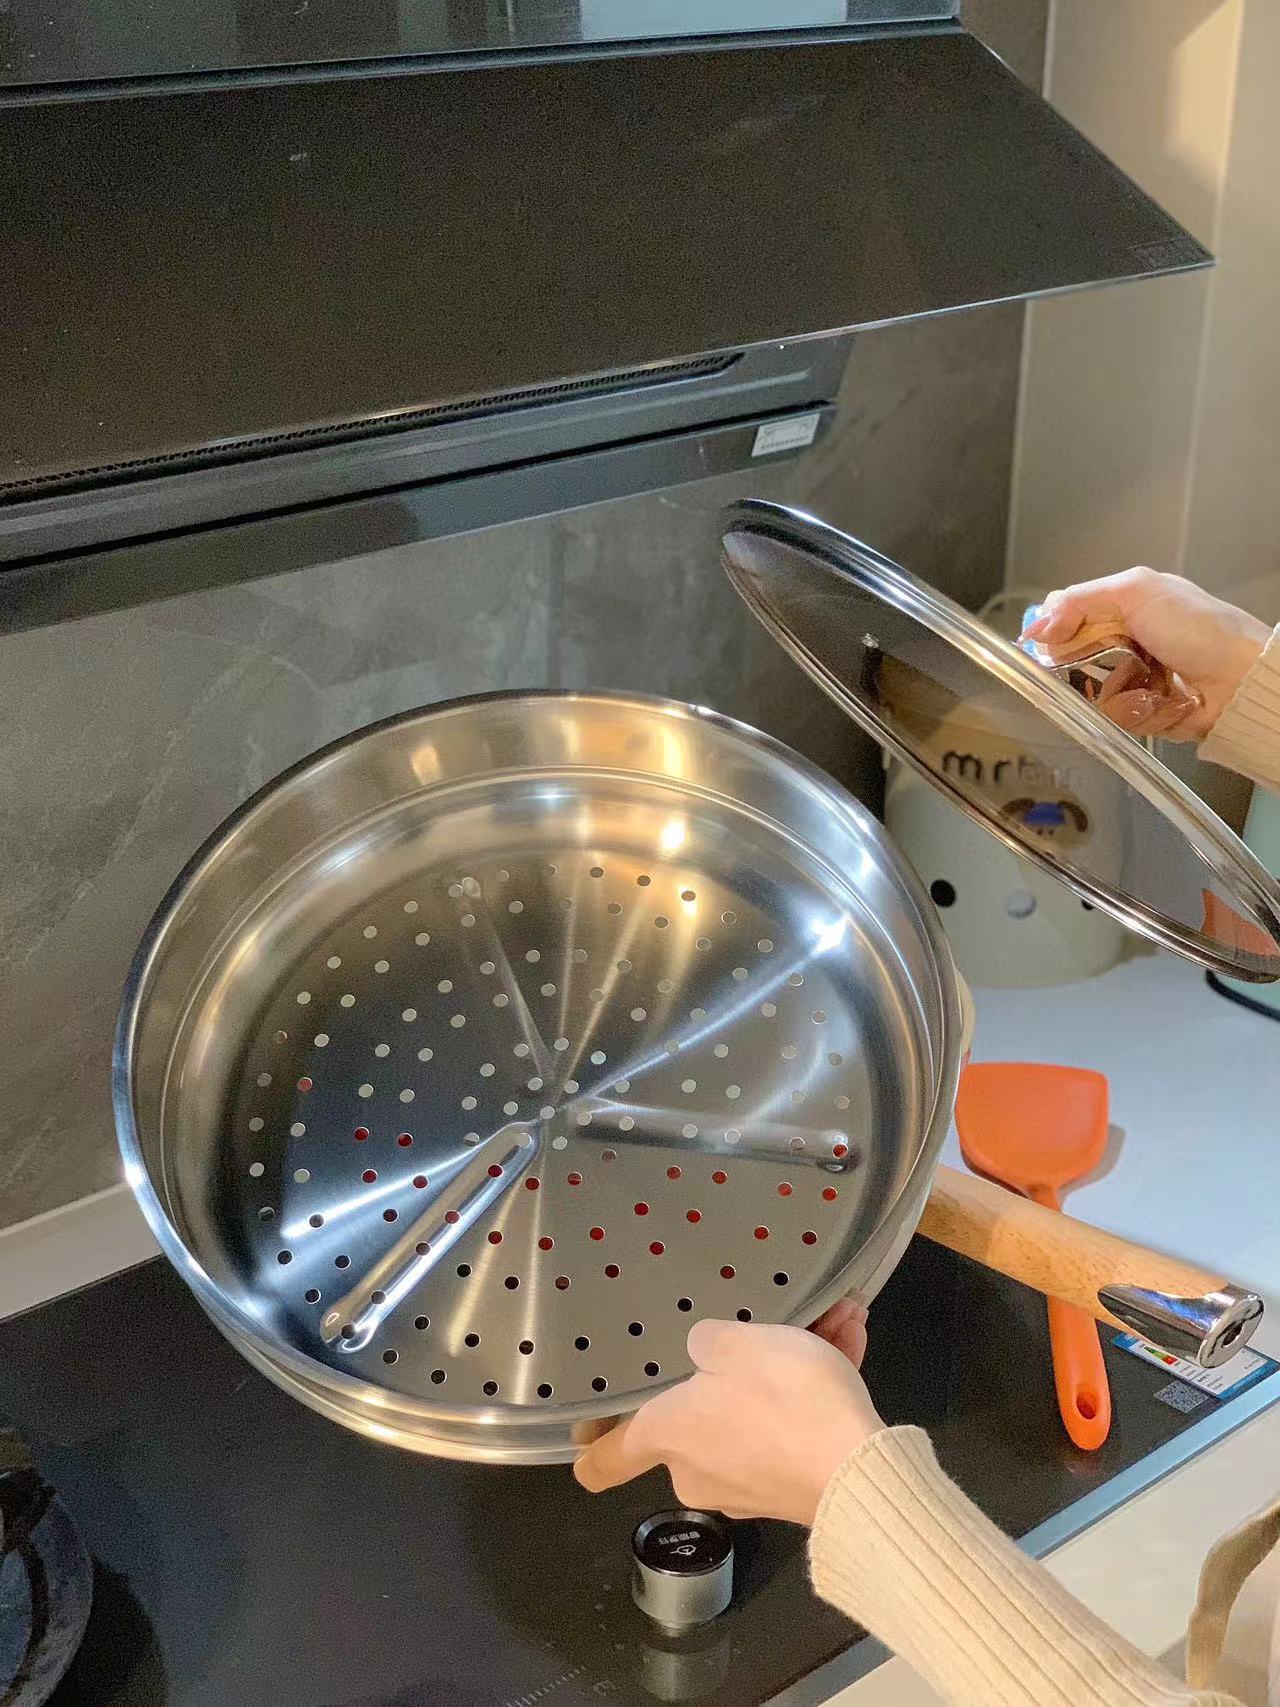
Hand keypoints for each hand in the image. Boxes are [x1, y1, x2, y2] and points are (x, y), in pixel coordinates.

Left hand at [573, 1298, 884, 1525]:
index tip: (581, 1437)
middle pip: (699, 1417)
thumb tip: (704, 1352)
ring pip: (760, 1414)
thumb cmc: (781, 1399)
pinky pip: (796, 1429)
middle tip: (769, 1330)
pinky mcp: (794, 1488)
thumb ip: (708, 1340)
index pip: (605, 1459)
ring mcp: (748, 1485)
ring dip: (794, 1368)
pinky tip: (852, 1339)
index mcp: (668, 1436)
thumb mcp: (738, 1343)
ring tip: (836, 1320)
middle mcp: (698, 1471)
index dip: (590, 1446)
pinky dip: (821, 1391)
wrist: (857, 1467)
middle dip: (738, 1369)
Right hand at [1022, 568, 1268, 739]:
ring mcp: (1131, 679)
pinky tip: (1159, 703)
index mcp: (1121, 607)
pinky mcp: (1141, 713)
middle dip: (1085, 668)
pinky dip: (1135, 713)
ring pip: (1089, 695)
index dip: (1055, 633)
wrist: (1240, 678)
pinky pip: (1115, 719)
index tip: (1055, 642)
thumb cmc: (1197, 627)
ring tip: (1146, 685)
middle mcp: (1123, 642)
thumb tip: (1034, 626)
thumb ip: (1079, 601)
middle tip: (1113, 661)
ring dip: (1115, 693)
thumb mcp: (1137, 591)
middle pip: (1070, 662)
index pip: (1064, 620)